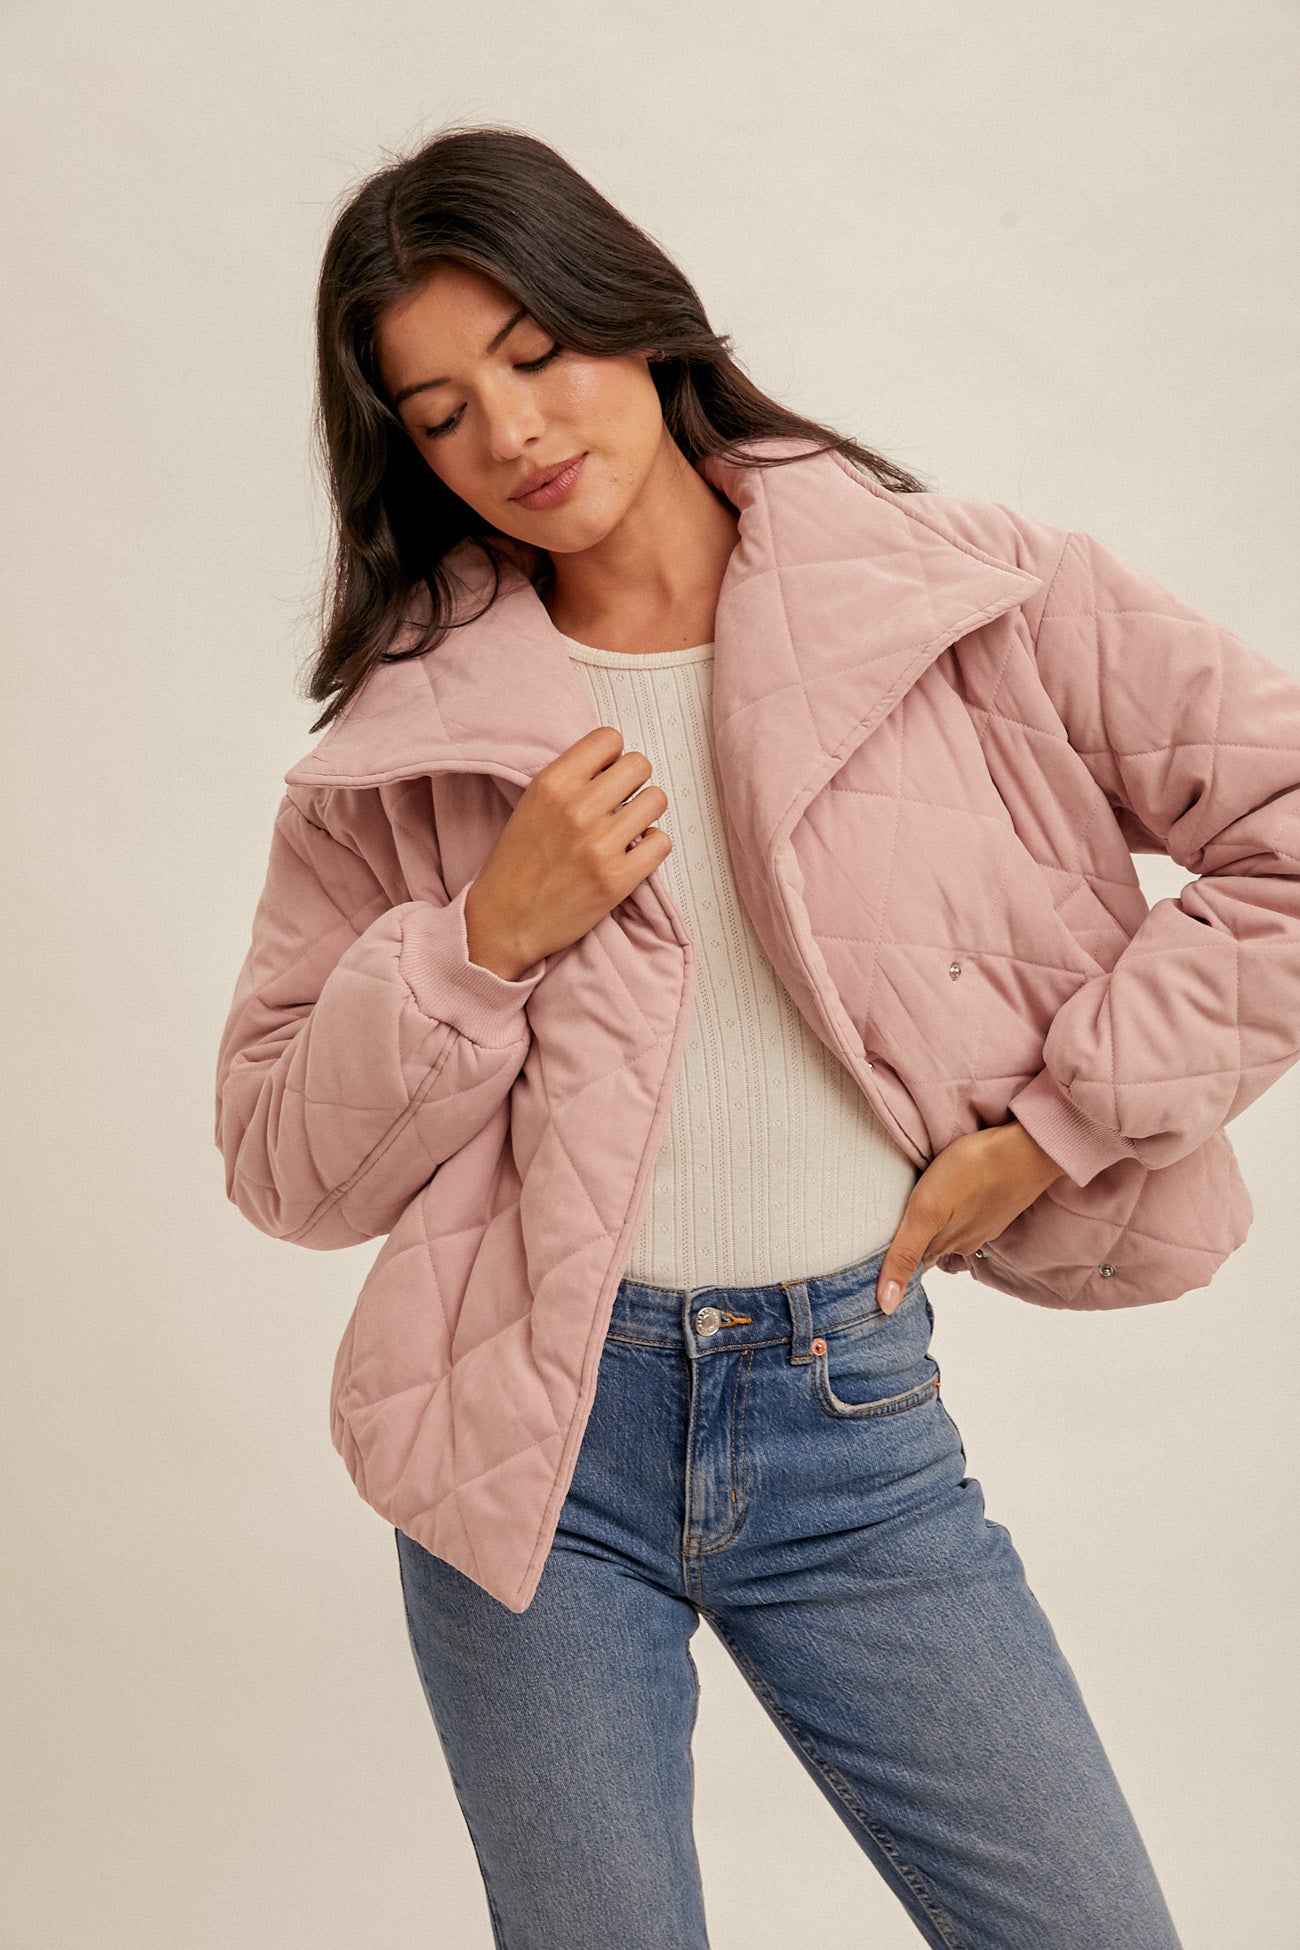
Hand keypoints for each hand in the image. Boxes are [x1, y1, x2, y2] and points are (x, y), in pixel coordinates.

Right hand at [464, 726, 672, 980]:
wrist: (502, 923)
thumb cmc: (516, 865)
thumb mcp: (531, 804)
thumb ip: (571, 780)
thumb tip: (616, 763)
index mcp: (552, 784)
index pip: (609, 738)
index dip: (613, 758)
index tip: (606, 776)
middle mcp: (577, 808)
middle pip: (640, 765)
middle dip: (633, 784)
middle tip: (620, 805)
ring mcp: (599, 845)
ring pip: (657, 800)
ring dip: (645, 814)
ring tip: (624, 831)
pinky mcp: (617, 879)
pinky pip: (662, 842)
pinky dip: (652, 848)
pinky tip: (631, 855)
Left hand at [876, 1118, 1065, 1311]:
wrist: (1027, 1147)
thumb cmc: (972, 1171)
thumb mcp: (925, 1212)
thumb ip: (905, 1254)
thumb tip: (886, 1305)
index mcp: (943, 1243)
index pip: (913, 1266)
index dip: (894, 1270)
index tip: (876, 1277)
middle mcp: (964, 1239)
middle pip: (931, 1251)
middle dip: (911, 1253)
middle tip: (888, 1250)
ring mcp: (984, 1222)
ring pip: (951, 1235)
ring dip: (933, 1233)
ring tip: (915, 1226)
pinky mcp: (995, 1203)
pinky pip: (970, 1217)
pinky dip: (955, 1216)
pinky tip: (951, 1206)